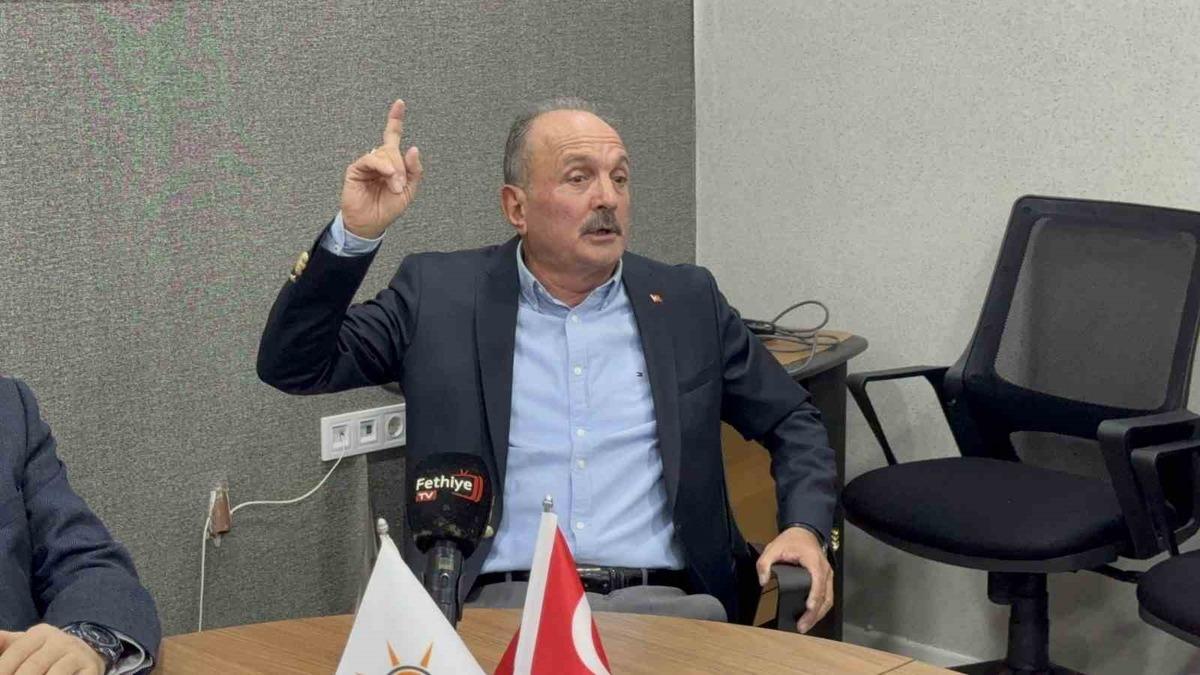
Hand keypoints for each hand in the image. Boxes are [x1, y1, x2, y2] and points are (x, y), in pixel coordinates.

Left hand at [0, 624, 104, 674]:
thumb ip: (4, 644)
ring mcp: (78, 654)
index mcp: (40, 634)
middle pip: (33, 666)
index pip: (17, 651)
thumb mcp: (25, 647)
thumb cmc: (44, 656)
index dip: (4, 668)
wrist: (85, 657)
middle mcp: (61, 640)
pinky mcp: (91, 668)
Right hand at [340, 98, 424, 238]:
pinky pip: (370, 159)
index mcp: (392, 162)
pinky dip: (382, 166)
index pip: (392, 136)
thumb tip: (413, 148)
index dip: (395, 119)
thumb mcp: (409, 190)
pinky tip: (387, 177)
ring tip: (394, 187)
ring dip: (393, 170)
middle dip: (401, 166)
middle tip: (400, 184)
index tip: (400, 103)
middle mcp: (379, 160)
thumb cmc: (388, 207)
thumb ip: (414, 170)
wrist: (371, 223)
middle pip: (392, 148)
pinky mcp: (356, 169)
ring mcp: (367, 163)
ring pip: (384, 153)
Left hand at [755, 526, 833, 632]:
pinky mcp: (826, 580)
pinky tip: (811, 617)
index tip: (808, 608)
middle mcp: (825, 570)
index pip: (817, 582)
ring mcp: (828, 576)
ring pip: (828, 599)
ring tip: (805, 626)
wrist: (803, 532)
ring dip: (818, 614)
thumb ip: (764, 563)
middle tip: (802, 626)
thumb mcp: (773, 548)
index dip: (814, 596)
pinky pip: (827, 597)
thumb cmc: (790, 540)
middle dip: (815, 613)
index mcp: (814, 562)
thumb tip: (763, 581)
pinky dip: (820, 609)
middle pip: (825, 596)